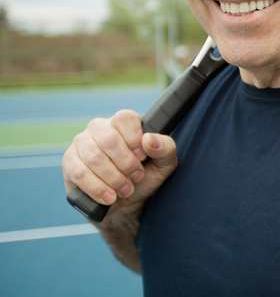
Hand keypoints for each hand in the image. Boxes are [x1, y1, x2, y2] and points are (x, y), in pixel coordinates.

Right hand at [62, 109, 177, 218]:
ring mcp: (81, 144)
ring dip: (113, 178)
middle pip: (109, 139)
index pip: (125, 118)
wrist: (124, 205)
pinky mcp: (70, 162)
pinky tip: (109, 197)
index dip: (135, 139)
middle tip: (136, 178)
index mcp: (122, 123)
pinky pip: (80, 172)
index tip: (143, 157)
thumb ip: (166, 148)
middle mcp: (99, 128)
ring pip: (94, 157)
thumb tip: (149, 139)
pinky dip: (97, 188)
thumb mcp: (164, 165)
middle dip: (126, 163)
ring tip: (125, 190)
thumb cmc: (144, 179)